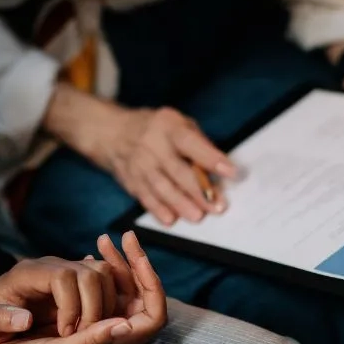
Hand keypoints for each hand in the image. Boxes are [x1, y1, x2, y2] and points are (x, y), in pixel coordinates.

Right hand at [0, 232, 166, 343]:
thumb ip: (91, 342)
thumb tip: (125, 324)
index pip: (154, 316)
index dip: (152, 285)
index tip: (138, 257)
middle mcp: (110, 336)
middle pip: (140, 297)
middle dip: (135, 266)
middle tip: (126, 237)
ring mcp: (96, 327)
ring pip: (119, 291)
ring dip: (116, 265)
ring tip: (103, 240)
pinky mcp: (80, 318)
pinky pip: (99, 291)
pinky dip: (97, 271)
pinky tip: (89, 254)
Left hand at [0, 255, 120, 343]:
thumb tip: (25, 319)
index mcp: (28, 274)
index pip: (64, 277)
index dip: (71, 305)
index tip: (64, 334)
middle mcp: (52, 266)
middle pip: (90, 273)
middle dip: (94, 307)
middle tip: (83, 336)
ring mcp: (68, 269)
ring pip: (103, 273)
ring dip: (106, 304)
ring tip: (90, 331)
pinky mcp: (79, 279)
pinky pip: (106, 280)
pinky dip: (109, 300)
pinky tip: (97, 324)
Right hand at [43, 85, 236, 225]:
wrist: (112, 133)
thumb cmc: (158, 130)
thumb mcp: (178, 124)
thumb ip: (198, 143)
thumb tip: (220, 170)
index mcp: (168, 126)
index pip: (191, 143)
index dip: (211, 158)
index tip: (231, 172)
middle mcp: (152, 145)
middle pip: (177, 170)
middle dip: (199, 190)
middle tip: (217, 206)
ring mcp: (139, 164)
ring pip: (161, 187)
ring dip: (180, 204)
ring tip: (198, 216)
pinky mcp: (131, 181)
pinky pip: (145, 197)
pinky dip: (158, 209)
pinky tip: (170, 219)